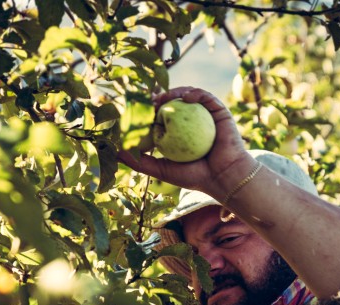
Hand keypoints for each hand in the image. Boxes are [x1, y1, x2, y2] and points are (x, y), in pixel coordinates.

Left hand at [117, 87, 254, 194]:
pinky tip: (186, 97)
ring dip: (175, 92)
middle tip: (147, 99)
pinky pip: (206, 97)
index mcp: (178, 132)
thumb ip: (140, 161)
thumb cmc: (195, 176)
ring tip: (164, 97)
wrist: (223, 177)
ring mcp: (205, 114)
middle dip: (158, 98)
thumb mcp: (161, 169)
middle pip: (172, 103)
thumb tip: (116, 152)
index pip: (160, 115)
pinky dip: (196, 93)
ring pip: (188, 96)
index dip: (148, 109)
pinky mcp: (219, 111)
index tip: (136, 107)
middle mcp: (191, 121)